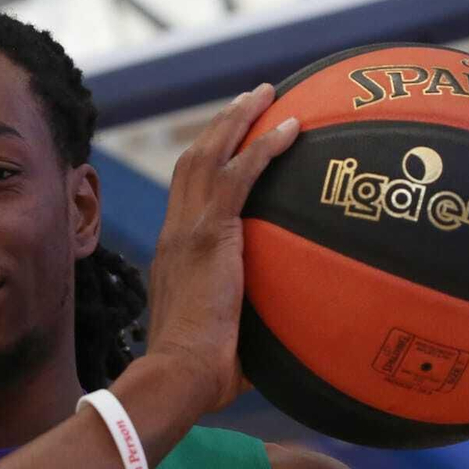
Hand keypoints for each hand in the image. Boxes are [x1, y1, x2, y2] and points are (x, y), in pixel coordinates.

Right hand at [145, 83, 299, 410]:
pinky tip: (293, 128)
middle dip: (222, 124)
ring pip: (210, 154)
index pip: (187, 193)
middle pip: (194, 158)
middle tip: (252, 98)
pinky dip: (265, 146)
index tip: (231, 143)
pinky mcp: (210, 234)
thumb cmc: (202, 375)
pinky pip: (240, 175)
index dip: (208, 160)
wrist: (178, 375)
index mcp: (175, 253)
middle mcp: (176, 232)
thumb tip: (291, 340)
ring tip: (266, 93)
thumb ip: (251, 326)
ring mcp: (189, 230)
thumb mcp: (227, 339)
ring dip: (238, 118)